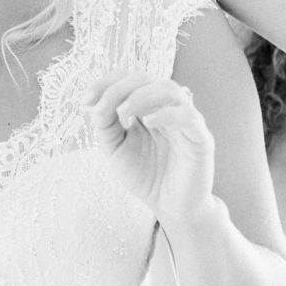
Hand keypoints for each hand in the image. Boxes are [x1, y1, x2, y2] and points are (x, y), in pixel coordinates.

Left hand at [82, 70, 214, 222]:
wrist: (170, 207)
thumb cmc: (145, 176)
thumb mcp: (114, 148)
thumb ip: (105, 125)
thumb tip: (93, 103)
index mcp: (146, 107)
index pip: (128, 79)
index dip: (106, 83)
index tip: (85, 101)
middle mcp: (166, 108)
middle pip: (146, 78)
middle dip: (118, 88)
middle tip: (100, 108)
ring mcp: (185, 120)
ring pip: (168, 88)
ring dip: (140, 96)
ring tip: (122, 114)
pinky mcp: (201, 138)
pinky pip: (189, 115)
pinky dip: (166, 114)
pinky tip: (148, 122)